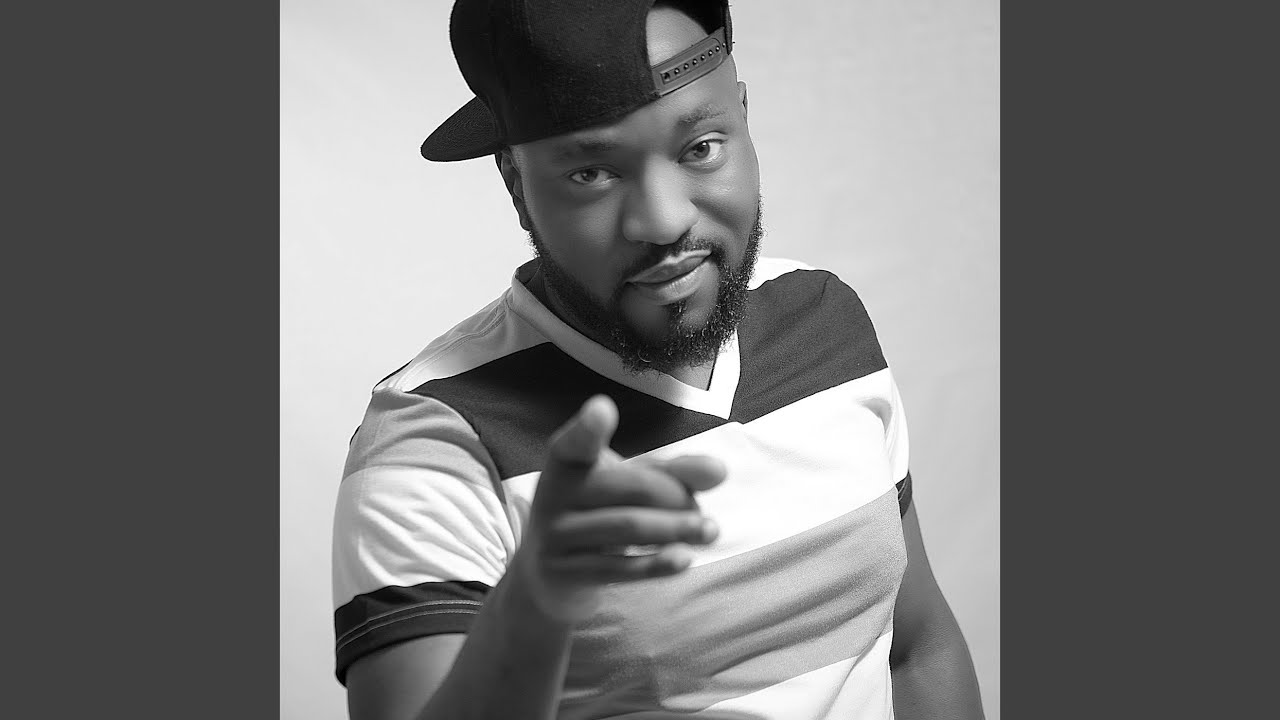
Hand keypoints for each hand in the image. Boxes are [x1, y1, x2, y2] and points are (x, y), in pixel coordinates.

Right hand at [512, 394, 725, 622]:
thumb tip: (719, 470)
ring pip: (627, 527)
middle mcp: (552, 493)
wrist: (550, 575)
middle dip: (675, 497)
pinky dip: (657, 563)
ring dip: (677, 528)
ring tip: (710, 531)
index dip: (589, 426)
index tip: (603, 409)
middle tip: (702, 511)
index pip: (577, 441)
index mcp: (566, 459)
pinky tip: (686, 559)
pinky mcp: (563, 574)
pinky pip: (618, 568)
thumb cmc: (597, 513)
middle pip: (628, 487)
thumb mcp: (629, 485)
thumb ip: (673, 472)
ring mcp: (554, 536)